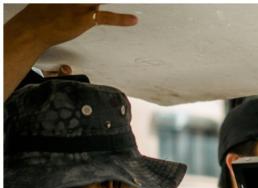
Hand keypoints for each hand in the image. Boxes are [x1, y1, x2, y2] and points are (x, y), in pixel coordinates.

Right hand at [13, 4, 137, 50]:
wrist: (34, 28)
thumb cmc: (43, 14)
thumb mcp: (58, 1)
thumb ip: (71, 3)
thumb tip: (87, 6)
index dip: (98, 2)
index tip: (101, 4)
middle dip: (110, 0)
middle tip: (126, 3)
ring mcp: (83, 5)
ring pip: (103, 1)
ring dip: (114, 3)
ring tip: (137, 2)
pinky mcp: (86, 18)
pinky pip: (107, 17)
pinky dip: (122, 19)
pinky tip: (133, 19)